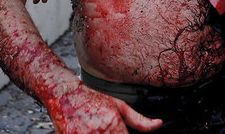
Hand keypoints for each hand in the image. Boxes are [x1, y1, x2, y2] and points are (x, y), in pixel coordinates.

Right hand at [47, 84, 161, 132]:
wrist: (65, 95)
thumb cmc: (93, 99)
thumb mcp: (119, 106)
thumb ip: (140, 120)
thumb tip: (159, 124)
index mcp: (112, 123)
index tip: (123, 133)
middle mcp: (98, 132)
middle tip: (111, 130)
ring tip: (101, 129)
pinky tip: (91, 131)